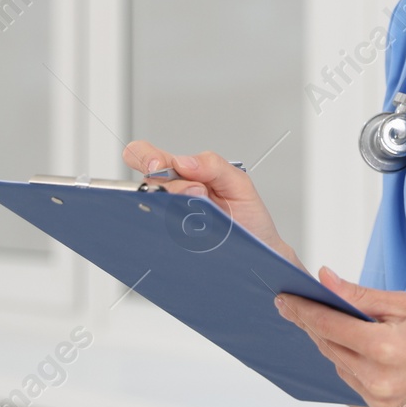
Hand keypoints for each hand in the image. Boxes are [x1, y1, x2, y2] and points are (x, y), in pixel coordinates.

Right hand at [120, 141, 297, 265]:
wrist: (260, 250)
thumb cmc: (248, 216)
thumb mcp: (239, 183)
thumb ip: (214, 165)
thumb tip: (183, 161)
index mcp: (183, 173)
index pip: (149, 156)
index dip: (146, 157)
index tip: (159, 166)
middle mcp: (171, 194)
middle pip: (145, 182)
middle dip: (164, 184)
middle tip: (190, 193)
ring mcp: (168, 218)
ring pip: (154, 208)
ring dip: (177, 208)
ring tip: (204, 214)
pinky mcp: (170, 242)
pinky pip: (160, 234)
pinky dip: (175, 231)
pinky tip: (193, 233)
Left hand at [276, 267, 405, 406]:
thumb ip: (360, 297)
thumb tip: (325, 280)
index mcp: (384, 349)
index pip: (329, 326)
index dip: (303, 310)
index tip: (284, 299)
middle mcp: (378, 381)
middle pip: (330, 348)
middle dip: (316, 326)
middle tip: (303, 305)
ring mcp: (382, 402)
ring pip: (341, 368)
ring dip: (336, 347)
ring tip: (344, 326)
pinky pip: (357, 384)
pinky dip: (355, 366)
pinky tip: (367, 351)